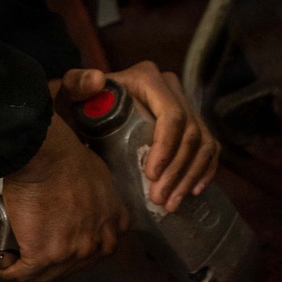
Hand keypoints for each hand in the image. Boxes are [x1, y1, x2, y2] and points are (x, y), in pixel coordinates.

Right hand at [0, 109, 129, 281]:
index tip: (62, 239)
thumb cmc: (71, 158)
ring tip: (16, 256)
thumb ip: (101, 199)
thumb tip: (86, 201)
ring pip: (47, 275)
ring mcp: (71, 253)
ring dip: (31, 269)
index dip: (77, 246)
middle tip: (36, 247)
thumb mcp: (101, 178)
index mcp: (115, 226)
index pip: (98, 250)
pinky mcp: (42, 255)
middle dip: (54, 261)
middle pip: (73, 267)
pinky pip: (22, 273)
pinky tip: (3, 264)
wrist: (47, 157)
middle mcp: (98, 245)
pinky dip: (9, 270)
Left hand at [60, 63, 220, 211]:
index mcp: (147, 79)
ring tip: (170, 203)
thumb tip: (97, 79)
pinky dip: (204, 171)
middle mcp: (171, 87)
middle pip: (190, 133)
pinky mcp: (192, 124)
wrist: (90, 113)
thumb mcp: (71, 94)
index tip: (151, 176)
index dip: (166, 147)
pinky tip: (192, 192)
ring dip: (189, 177)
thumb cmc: (79, 105)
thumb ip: (75, 85)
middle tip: (159, 199)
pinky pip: (210, 148)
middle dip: (177, 170)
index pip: (171, 115)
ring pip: (203, 143)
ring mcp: (185, 105)